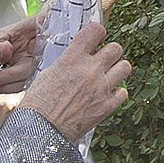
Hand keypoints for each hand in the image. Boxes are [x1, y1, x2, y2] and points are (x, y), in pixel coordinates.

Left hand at [0, 14, 41, 99]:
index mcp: (15, 33)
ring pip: (30, 71)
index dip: (49, 22)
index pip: (37, 23)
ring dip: (10, 77)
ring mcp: (20, 64)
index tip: (52, 28)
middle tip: (9, 62)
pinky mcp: (16, 80)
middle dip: (26, 60)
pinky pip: (23, 85)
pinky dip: (8, 86)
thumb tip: (8, 49)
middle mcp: (21, 48)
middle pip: (41, 51)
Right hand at [16, 20, 129, 142]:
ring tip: (108, 75)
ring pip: (125, 67)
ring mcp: (101, 88)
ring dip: (117, 70)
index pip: (95, 30)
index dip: (98, 32)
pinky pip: (123, 92)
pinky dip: (117, 92)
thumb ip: (66, 63)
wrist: (41, 132)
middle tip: (102, 59)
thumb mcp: (47, 74)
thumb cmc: (38, 106)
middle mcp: (90, 70)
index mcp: (72, 59)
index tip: (97, 38)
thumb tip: (75, 59)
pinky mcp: (107, 106)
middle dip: (109, 52)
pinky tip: (106, 94)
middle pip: (115, 48)